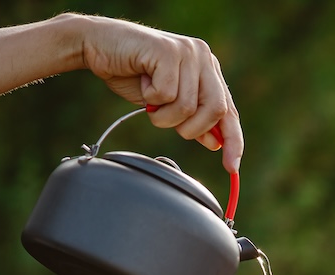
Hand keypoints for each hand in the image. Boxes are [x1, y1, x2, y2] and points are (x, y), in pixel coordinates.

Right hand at [77, 16, 242, 172]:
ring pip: (187, 107)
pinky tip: (143, 82)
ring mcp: (187, 52)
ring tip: (150, 99)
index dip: (234, 140)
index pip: (229, 110)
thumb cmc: (133, 74)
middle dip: (190, 128)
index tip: (232, 168)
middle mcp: (203, 57)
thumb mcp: (167, 104)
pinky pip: (166, 95)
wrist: (100, 45)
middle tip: (166, 119)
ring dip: (162, 114)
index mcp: (208, 70)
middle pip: (215, 110)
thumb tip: (215, 143)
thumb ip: (192, 119)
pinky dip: (151, 98)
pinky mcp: (168, 51)